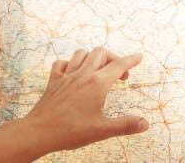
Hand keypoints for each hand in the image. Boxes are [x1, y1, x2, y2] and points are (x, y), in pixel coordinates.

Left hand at [23, 46, 148, 153]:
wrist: (39, 132)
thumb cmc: (71, 132)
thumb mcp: (102, 130)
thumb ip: (125, 125)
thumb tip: (145, 124)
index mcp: (97, 84)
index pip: (119, 65)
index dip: (131, 60)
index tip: (139, 57)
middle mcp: (83, 75)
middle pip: (101, 53)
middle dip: (114, 58)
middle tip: (120, 74)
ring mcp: (67, 76)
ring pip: (82, 54)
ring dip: (93, 57)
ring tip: (99, 69)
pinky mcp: (54, 81)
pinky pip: (62, 63)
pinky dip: (70, 63)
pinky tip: (73, 72)